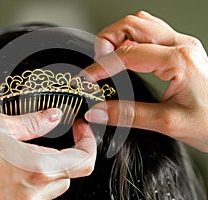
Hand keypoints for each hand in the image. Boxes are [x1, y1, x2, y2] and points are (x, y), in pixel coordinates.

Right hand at [0, 108, 95, 198]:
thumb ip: (33, 122)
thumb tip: (53, 116)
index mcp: (36, 169)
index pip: (83, 161)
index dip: (89, 143)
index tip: (80, 130)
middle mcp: (31, 193)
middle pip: (68, 176)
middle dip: (69, 155)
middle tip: (60, 137)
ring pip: (52, 188)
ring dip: (52, 168)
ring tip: (34, 149)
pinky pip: (32, 195)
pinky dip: (33, 180)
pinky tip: (16, 164)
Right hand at [83, 11, 207, 151]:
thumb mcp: (167, 123)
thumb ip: (128, 115)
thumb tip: (98, 112)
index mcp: (179, 60)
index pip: (127, 53)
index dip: (101, 65)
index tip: (87, 78)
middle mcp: (181, 45)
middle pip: (133, 24)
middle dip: (107, 40)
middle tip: (96, 63)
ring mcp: (181, 45)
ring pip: (140, 23)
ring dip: (118, 37)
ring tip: (107, 59)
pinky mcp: (179, 50)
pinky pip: (149, 33)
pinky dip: (130, 40)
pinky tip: (125, 56)